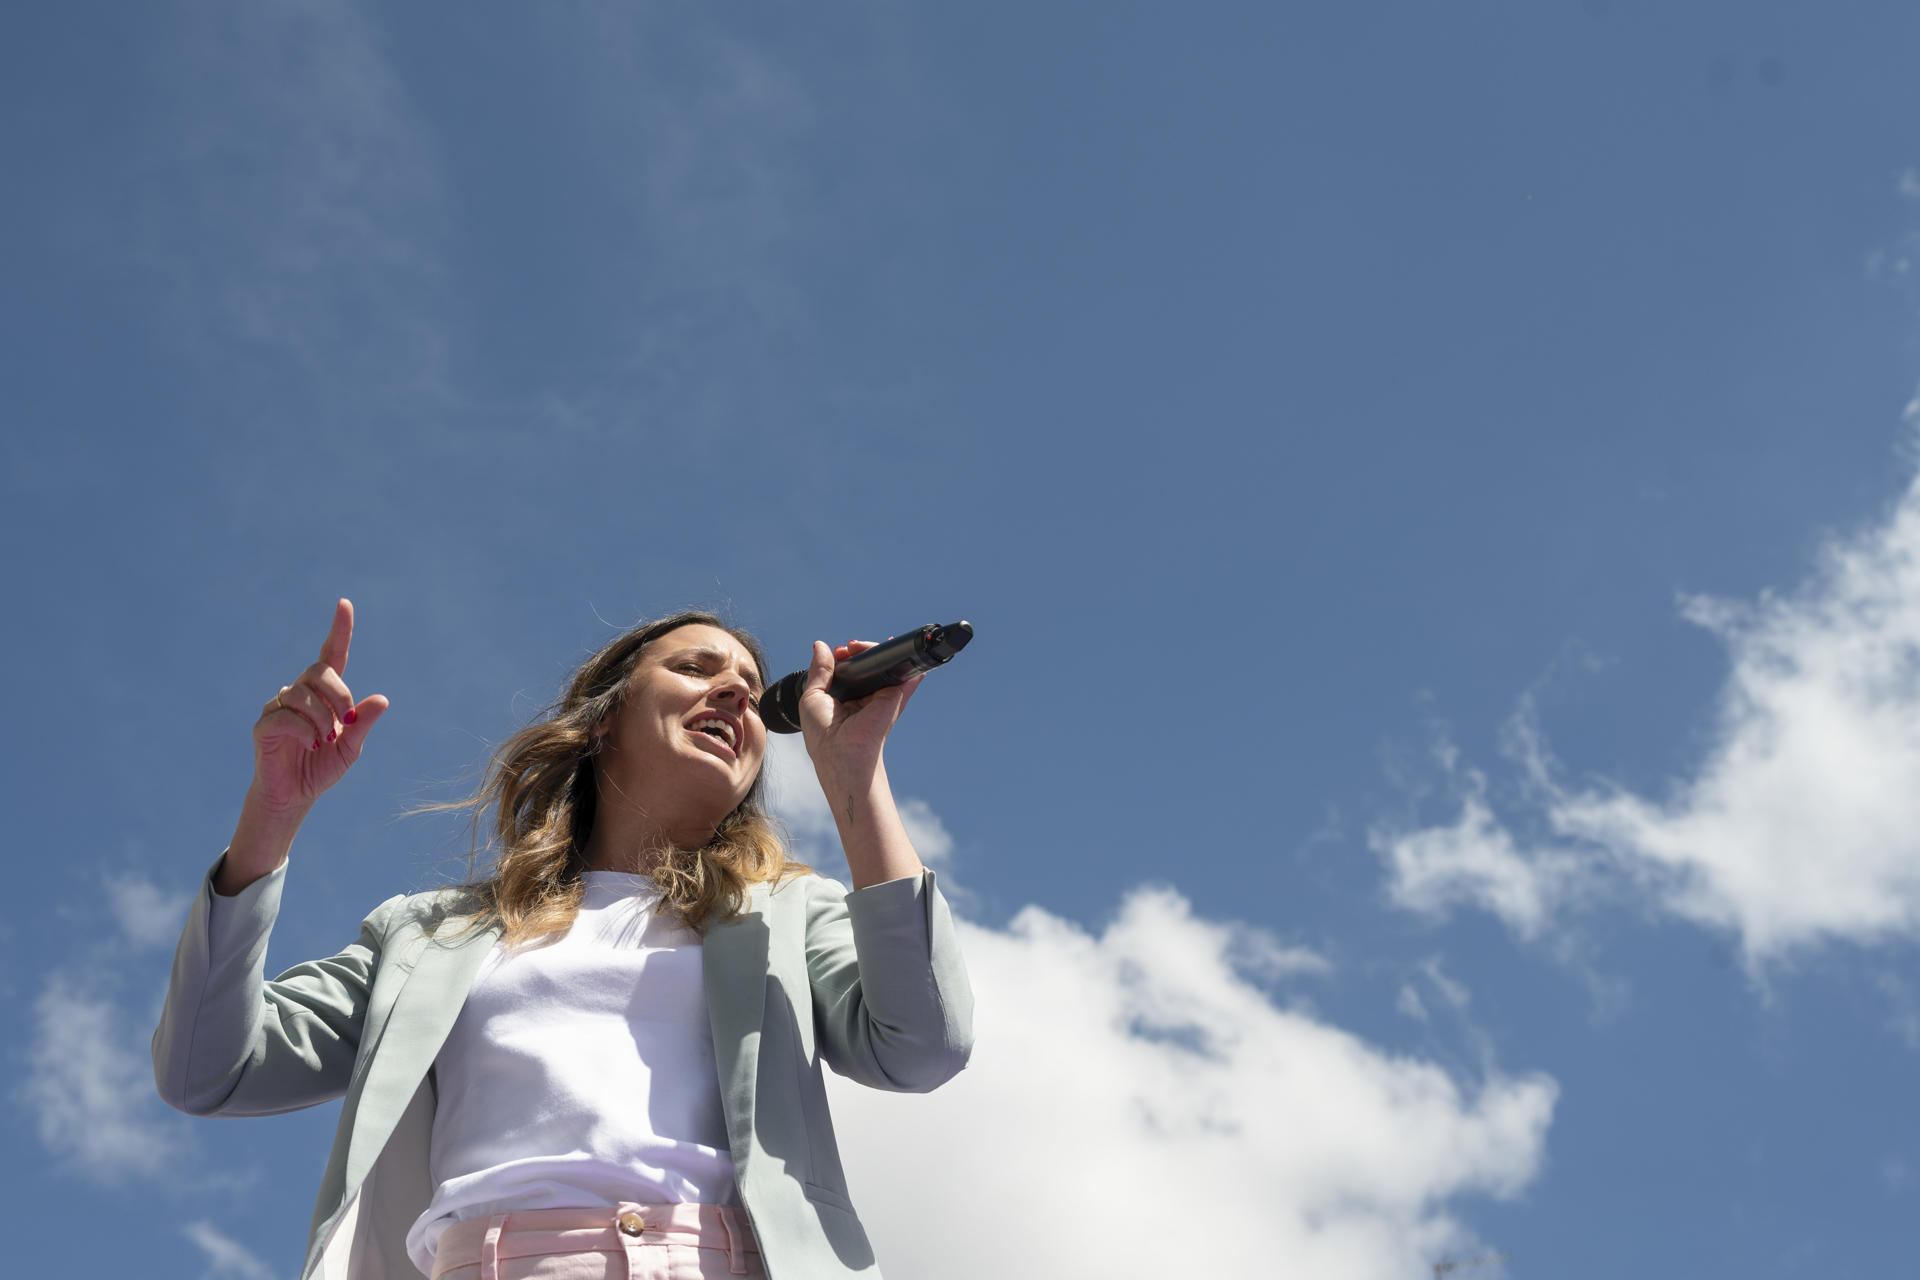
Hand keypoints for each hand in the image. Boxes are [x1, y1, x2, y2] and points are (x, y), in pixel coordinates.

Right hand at [250, 598, 388, 816]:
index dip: (339, 629)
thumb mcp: (352, 747)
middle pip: (318, 670)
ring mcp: (278, 707)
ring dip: (321, 721)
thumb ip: (363, 723)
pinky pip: (284, 716)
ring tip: (324, 743)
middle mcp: (299, 693)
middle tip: (347, 724)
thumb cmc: (322, 766)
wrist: (295, 796)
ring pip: (302, 695)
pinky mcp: (263, 725)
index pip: (331, 654)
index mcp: (324, 694)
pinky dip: (304, 731)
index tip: (345, 604)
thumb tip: (383, 699)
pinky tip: (310, 746)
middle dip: (340, 695)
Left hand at [798, 639, 921, 790]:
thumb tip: (820, 645)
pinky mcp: (896, 697)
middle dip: (859, 650)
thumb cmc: (823, 734)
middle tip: (849, 647)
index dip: (844, 656)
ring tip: (859, 647)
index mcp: (845, 698)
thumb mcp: (812, 696)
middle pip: (867, 665)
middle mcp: (865, 696)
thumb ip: (818, 671)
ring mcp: (882, 696)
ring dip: (876, 650)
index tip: (839, 651)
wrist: (841, 753)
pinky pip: (906, 676)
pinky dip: (907, 661)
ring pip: (884, 665)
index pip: (849, 670)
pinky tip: (901, 647)